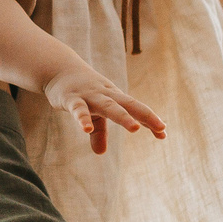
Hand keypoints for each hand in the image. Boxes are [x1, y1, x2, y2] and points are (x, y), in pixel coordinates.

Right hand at [41, 61, 166, 154]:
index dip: (149, 120)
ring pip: (108, 106)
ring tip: (135, 128)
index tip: (163, 134)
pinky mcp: (71, 98)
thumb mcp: (92, 113)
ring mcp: (89, 96)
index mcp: (114, 98)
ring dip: (123, 116)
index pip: (136, 109)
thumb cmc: (83, 92)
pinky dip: (83, 118)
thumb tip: (100, 152)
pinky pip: (78, 109)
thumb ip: (99, 132)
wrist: (59, 69)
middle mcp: (106, 95)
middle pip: (128, 105)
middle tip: (161, 127)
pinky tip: (86, 129)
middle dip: (145, 115)